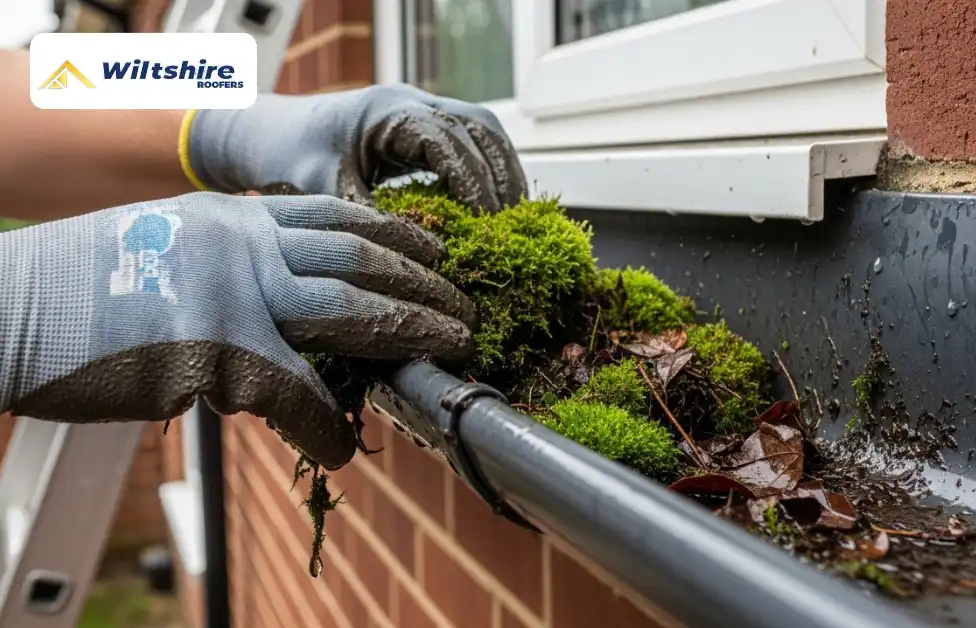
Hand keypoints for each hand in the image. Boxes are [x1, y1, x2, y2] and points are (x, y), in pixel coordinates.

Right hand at [0, 192, 474, 468]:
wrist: (9, 308)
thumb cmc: (82, 285)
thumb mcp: (171, 244)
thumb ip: (235, 262)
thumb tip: (284, 298)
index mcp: (236, 217)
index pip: (338, 214)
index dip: (396, 232)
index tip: (433, 248)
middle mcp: (245, 243)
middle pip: (362, 258)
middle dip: (423, 284)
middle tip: (463, 307)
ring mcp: (235, 293)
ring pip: (352, 310)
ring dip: (410, 333)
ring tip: (449, 350)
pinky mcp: (216, 353)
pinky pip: (297, 396)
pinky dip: (325, 426)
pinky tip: (340, 447)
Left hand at [185, 84, 528, 212]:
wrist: (271, 133)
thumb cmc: (289, 157)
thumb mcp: (322, 192)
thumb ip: (365, 217)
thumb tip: (411, 258)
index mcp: (388, 110)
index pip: (448, 139)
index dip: (473, 179)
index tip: (488, 220)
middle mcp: (411, 101)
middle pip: (480, 128)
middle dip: (500, 176)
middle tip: (511, 227)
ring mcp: (421, 108)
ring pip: (484, 130)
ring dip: (503, 170)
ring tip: (515, 219)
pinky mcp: (424, 126)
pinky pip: (472, 139)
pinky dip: (490, 169)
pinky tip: (496, 206)